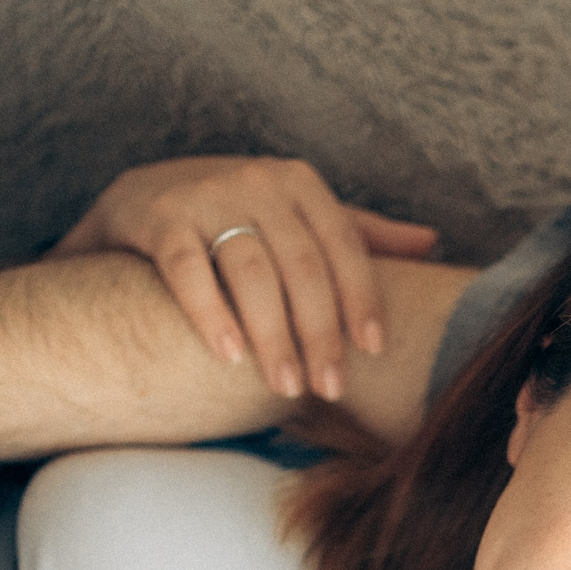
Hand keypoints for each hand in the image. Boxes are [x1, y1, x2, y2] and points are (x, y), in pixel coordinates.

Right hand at [51, 156, 438, 402]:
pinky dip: (209, 312)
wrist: (138, 198)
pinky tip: (227, 356)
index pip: (343, 244)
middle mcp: (256, 181)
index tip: (374, 350)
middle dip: (320, 332)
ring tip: (285, 386)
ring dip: (273, 335)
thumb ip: (359, 232)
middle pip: (302, 265)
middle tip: (329, 388)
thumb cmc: (233, 217)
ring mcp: (204, 196)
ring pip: (252, 272)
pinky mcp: (158, 218)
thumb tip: (432, 243)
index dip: (362, 298)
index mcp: (299, 183)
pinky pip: (188, 269)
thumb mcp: (297, 217)